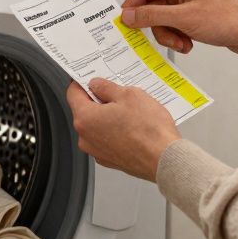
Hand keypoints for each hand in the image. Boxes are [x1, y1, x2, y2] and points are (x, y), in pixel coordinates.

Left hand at [66, 78, 180, 181]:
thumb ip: (107, 87)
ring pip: (97, 126)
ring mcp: (97, 151)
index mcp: (85, 118)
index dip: (81, 82)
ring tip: (130, 111)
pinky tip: (133, 126)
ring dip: (109, 116)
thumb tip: (97, 85)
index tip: (90, 79)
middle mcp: (86, 138)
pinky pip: (107, 139)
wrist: (164, 159)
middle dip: (99, 100)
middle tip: (118, 93)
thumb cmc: (149, 131)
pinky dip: (116, 131)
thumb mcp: (129, 95)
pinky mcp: (110, 159)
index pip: (73, 94)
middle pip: (85, 111)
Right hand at [121, 0, 237, 57]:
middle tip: (170, 39)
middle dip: (158, 28)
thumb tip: (127, 15)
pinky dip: (178, 37)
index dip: (132, 7)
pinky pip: (175, 26)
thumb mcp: (183, 19)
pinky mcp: (194, 15)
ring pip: (162, 21)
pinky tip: (189, 43)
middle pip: (152, 8)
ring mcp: (188, 2)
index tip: (125, 25)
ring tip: (184, 43)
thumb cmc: (226, 20)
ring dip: (170, 35)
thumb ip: (151, 16)